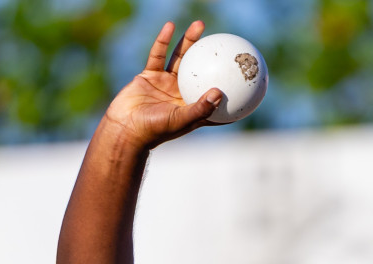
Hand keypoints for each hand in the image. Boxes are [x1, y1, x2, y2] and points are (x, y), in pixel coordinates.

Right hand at [105, 21, 221, 148]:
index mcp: (192, 107)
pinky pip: (158, 54)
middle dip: (213, 57)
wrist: (125, 128)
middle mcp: (181, 94)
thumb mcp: (181, 119)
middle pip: (201, 71)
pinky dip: (163, 40)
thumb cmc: (155, 130)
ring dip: (189, 41)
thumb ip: (201, 107)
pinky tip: (171, 26)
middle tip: (224, 43)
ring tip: (199, 25)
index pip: (216, 99)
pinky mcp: (149, 75)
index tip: (247, 82)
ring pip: (181, 58)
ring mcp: (165, 83)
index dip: (231, 91)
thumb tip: (220, 93)